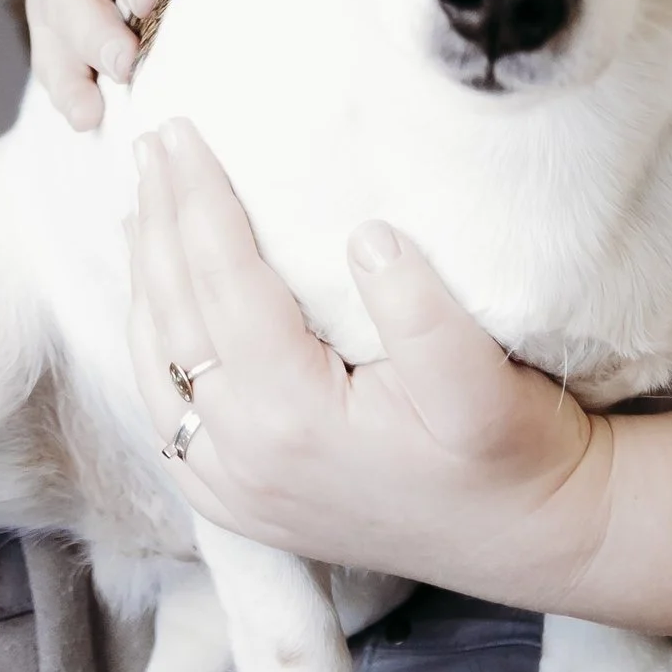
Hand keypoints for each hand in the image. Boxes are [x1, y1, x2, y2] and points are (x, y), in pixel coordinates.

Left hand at [127, 119, 614, 607]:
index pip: (223, 280)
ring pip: (157, 365)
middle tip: (150, 142)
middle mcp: (245, 458)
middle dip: (160, 220)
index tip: (180, 131)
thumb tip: (366, 235)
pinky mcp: (242, 505)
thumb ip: (424, 313)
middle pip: (177, 314)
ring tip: (143, 203)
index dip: (198, 198)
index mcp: (292, 417)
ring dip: (145, 277)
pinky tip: (154, 305)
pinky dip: (151, 346)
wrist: (529, 540)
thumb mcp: (483, 383)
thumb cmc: (513, 453)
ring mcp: (235, 491)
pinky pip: (166, 416)